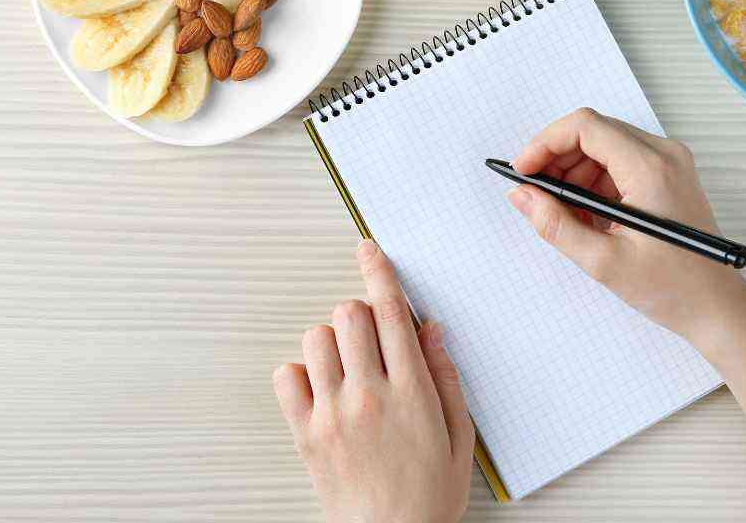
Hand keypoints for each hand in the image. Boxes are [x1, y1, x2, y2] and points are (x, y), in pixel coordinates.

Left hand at [272, 240, 473, 522]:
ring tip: (348, 365)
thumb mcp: (459, 434)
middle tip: (371, 334)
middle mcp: (368, 393)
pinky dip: (300, 372)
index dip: (379, 272)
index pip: (391, 312)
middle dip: (360, 311)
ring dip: (332, 340)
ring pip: (317, 338)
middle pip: (349, 313)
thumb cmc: (429, 495)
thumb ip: (444, 377)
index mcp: (411, 390)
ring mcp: (332, 412)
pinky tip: (322, 387)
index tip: (369, 251)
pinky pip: (286, 377)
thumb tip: (430, 330)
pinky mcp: (305, 432)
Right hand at [508, 107, 745, 358]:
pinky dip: (594, 183)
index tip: (522, 170)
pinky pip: (619, 163)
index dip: (545, 143)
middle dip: (556, 159)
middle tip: (535, 194)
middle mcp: (664, 155)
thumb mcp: (603, 262)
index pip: (586, 127)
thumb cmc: (672, 288)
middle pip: (593, 132)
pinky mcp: (667, 176)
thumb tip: (522, 195)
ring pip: (604, 146)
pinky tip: (586, 217)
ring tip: (563, 214)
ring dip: (574, 173)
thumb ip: (556, 224)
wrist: (717, 307)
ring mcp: (669, 163)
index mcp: (651, 169)